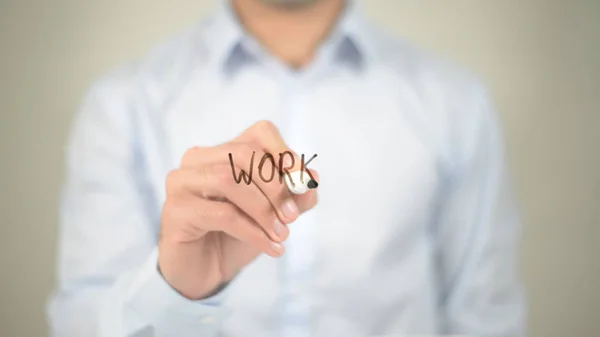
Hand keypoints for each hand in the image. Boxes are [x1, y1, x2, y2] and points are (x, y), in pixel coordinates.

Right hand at [158, 121, 318, 299]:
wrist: (206, 271)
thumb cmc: (238, 235)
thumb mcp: (274, 214)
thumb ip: (294, 196)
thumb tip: (312, 178)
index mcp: (225, 151)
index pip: (260, 133)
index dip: (285, 153)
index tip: (303, 181)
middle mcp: (199, 159)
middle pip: (243, 154)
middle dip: (275, 186)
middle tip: (292, 217)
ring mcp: (182, 181)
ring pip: (228, 180)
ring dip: (263, 210)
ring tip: (281, 235)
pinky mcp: (175, 210)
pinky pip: (220, 214)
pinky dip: (252, 232)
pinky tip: (270, 247)